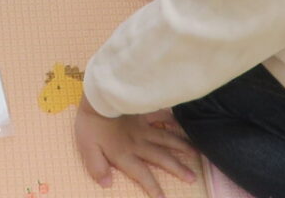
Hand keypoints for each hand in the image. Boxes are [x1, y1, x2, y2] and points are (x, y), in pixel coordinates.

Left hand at [74, 99, 197, 197]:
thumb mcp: (87, 149)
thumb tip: (107, 184)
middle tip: (192, 177)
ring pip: (166, 138)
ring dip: (181, 146)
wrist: (97, 97)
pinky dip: (171, 119)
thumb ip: (97, 167)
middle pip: (161, 157)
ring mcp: (143, 126)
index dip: (152, 187)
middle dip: (177, 168)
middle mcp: (138, 143)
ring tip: (196, 153)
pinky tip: (180, 122)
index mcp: (125, 154)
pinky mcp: (142, 112)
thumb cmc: (91, 124)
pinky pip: (160, 115)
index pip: (142, 174)